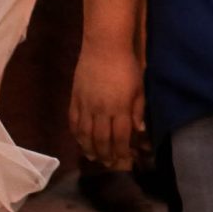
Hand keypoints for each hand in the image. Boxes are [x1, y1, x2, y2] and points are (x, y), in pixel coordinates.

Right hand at [70, 43, 146, 170]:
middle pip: (101, 139)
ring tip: (93, 157)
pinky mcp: (74, 98)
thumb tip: (139, 131)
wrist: (104, 47)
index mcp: (120, 108)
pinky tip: (80, 140)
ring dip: (89, 148)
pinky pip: (73, 121)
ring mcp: (85, 105)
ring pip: (85, 133)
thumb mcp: (139, 88)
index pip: (120, 136)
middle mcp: (101, 110)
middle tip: (108, 164)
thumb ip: (138, 110)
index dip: (121, 150)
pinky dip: (76, 134)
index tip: (123, 160)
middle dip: (105, 154)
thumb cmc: (127, 66)